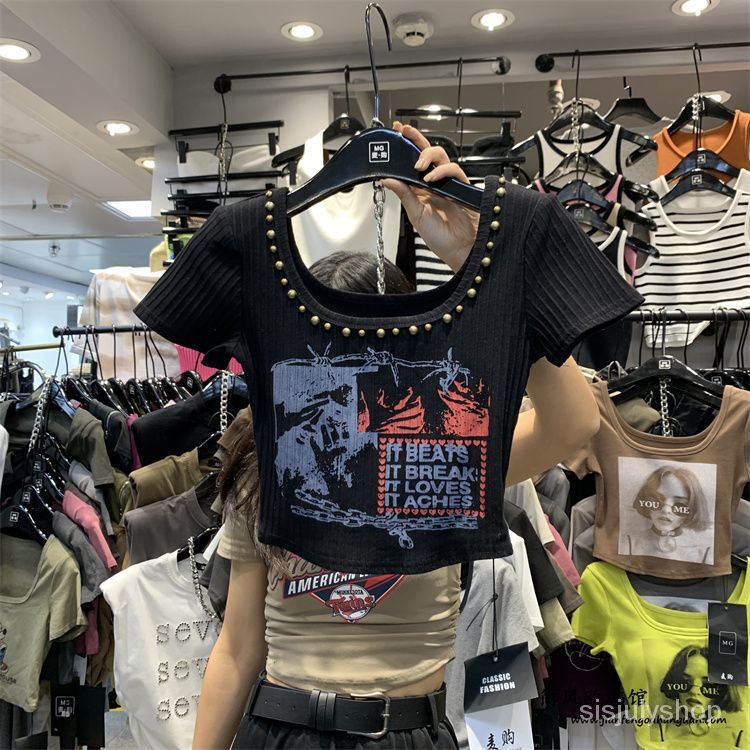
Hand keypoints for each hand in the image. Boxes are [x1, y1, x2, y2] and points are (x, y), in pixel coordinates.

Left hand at [382, 122, 478, 271]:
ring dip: (427, 156)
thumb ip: (404, 195)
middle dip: (416, 139)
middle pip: (427, 153)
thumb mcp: (415, 215)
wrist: (459, 250)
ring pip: (441, 157)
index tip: (395, 133)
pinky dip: (442, 171)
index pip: (411, 163)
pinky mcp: (461, 187)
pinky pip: (454, 170)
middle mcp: (434, 184)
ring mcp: (448, 184)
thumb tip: (387, 179)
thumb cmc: (439, 238)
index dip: (405, 147)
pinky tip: (431, 179)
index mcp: (420, 190)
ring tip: (418, 167)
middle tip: (405, 132)